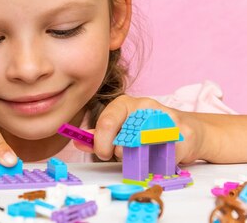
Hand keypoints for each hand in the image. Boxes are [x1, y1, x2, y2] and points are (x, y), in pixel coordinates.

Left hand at [73, 95, 204, 163]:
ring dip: (139, 158)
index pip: (107, 122)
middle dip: (119, 152)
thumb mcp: (121, 128)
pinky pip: (163, 157)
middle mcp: (145, 106)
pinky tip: (159, 155)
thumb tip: (78, 140)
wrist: (186, 131)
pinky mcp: (183, 134)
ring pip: (143, 148)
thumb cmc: (147, 130)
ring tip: (141, 154)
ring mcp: (166, 117)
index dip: (101, 142)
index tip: (102, 153)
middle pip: (124, 137)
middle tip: (122, 155)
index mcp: (125, 103)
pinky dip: (158, 162)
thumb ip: (100, 135)